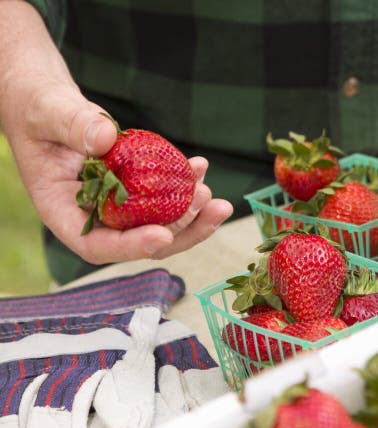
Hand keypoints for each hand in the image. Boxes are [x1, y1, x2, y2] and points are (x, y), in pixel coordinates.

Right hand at [2, 77, 232, 264]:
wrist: (46, 103)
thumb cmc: (37, 108)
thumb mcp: (47, 112)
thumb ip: (71, 125)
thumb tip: (104, 139)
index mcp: (62, 212)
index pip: (97, 245)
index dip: (131, 246)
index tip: (163, 235)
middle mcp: (93, 216)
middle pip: (140, 241)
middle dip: (181, 231)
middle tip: (212, 209)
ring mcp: (116, 205)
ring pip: (158, 223)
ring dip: (192, 213)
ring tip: (213, 196)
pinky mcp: (133, 188)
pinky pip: (163, 196)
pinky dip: (185, 185)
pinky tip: (200, 166)